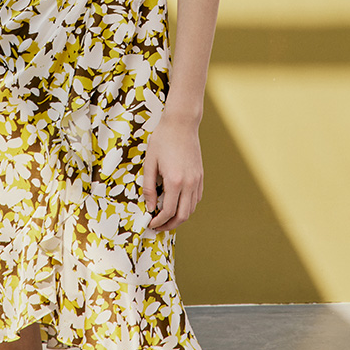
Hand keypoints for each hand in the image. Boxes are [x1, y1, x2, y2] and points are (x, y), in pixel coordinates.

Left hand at [143, 111, 203, 231]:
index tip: (150, 223)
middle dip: (170, 225)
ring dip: (179, 217)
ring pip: (191, 208)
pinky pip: (196, 198)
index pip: (168, 211)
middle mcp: (189, 183)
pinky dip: (187, 206)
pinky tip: (176, 203)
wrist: (181, 123)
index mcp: (175, 181)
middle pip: (183, 215)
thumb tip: (149, 206)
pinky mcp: (200, 175)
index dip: (159, 221)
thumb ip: (149, 186)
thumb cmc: (162, 140)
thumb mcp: (150, 162)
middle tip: (158, 226)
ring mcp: (197, 180)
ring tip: (166, 217)